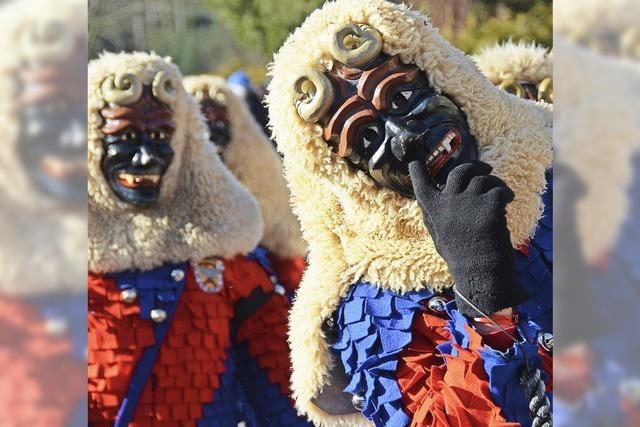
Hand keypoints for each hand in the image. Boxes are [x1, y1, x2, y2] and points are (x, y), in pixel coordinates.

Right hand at [408, 160, 527, 316]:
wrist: (480, 274)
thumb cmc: (460, 258)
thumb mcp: (439, 236)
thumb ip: (436, 216)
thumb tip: (434, 201)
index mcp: (433, 210)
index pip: (421, 184)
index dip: (417, 171)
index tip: (414, 162)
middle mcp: (448, 201)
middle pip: (460, 171)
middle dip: (474, 166)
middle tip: (486, 169)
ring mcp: (469, 202)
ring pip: (484, 179)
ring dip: (495, 182)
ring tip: (502, 191)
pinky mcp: (489, 206)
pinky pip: (500, 190)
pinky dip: (506, 193)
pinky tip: (508, 200)